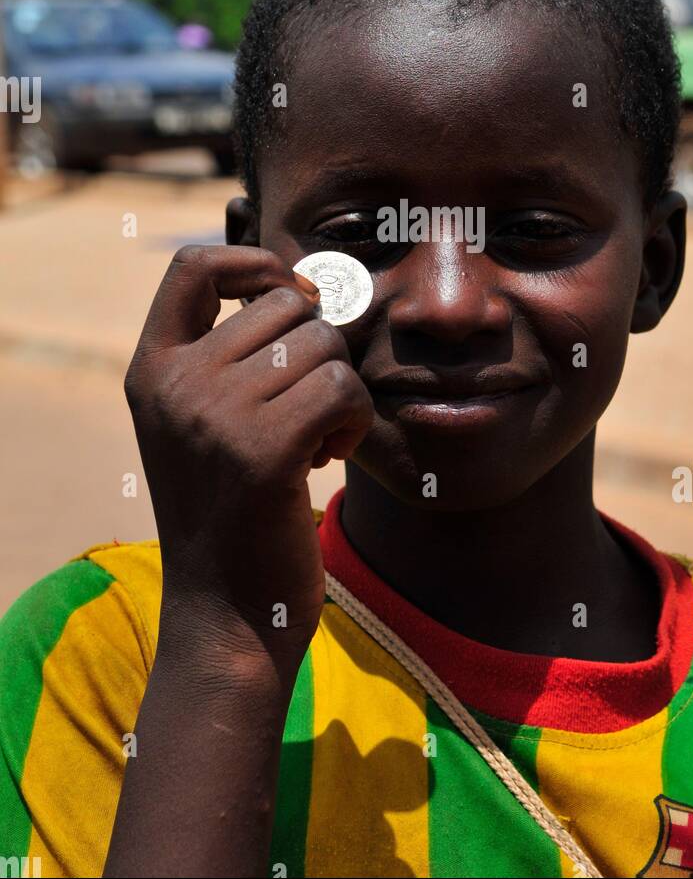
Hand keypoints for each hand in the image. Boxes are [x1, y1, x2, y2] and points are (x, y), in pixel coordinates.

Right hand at [123, 245, 374, 662]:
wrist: (225, 616)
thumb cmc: (233, 515)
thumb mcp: (206, 425)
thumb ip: (234, 357)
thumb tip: (311, 286)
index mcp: (151, 371)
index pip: (191, 266)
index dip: (254, 262)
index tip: (291, 297)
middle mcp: (174, 384)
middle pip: (286, 307)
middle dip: (318, 351)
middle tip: (308, 409)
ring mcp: (213, 415)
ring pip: (323, 345)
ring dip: (341, 391)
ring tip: (317, 440)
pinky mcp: (262, 451)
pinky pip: (342, 387)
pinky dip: (355, 418)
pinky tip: (330, 455)